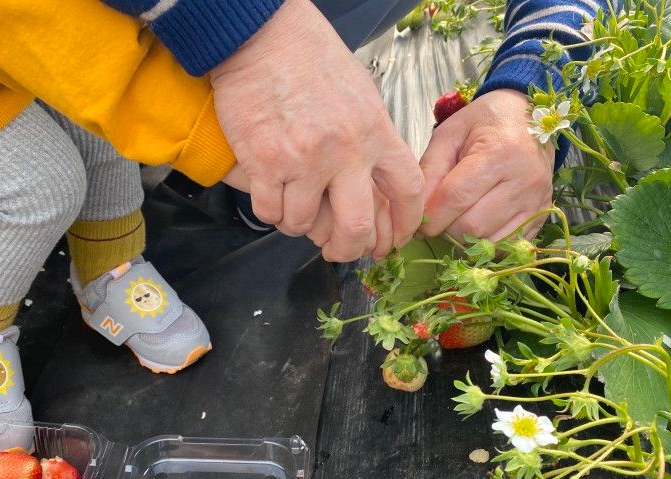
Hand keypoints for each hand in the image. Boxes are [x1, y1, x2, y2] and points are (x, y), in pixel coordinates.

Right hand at [210, 0, 423, 261]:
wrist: (262, 35)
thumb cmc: (311, 61)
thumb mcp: (361, 97)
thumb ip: (373, 141)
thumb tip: (377, 185)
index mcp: (375, 132)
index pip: (408, 190)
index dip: (406, 224)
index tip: (394, 240)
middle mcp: (344, 150)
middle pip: (357, 226)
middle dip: (348, 250)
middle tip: (339, 252)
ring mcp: (304, 159)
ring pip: (304, 225)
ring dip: (298, 225)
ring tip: (294, 208)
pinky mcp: (265, 162)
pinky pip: (270, 212)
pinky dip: (270, 212)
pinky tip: (271, 195)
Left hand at [418, 89, 554, 241]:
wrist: (530, 119)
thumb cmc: (484, 125)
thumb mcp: (449, 135)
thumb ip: (430, 171)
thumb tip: (418, 212)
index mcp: (500, 152)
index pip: (456, 198)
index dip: (431, 216)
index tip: (419, 221)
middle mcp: (525, 180)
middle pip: (472, 226)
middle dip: (448, 226)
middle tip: (443, 215)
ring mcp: (537, 201)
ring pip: (488, 241)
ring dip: (465, 237)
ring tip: (461, 216)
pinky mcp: (542, 216)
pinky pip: (506, 247)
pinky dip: (486, 243)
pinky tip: (480, 224)